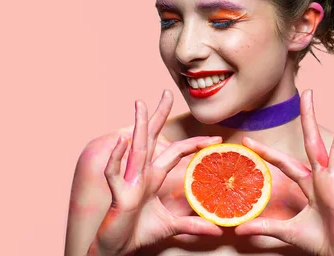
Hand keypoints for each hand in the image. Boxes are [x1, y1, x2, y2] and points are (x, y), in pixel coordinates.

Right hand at [88, 90, 223, 255]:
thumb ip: (193, 225)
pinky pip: (115, 173)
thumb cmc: (137, 232)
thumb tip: (218, 230)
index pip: (176, 152)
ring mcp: (129, 181)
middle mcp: (142, 174)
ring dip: (138, 126)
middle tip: (167, 92)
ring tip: (140, 104)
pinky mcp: (118, 194)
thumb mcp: (171, 227)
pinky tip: (123, 141)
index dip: (195, 143)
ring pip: (134, 148)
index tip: (217, 140)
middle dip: (159, 115)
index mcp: (153, 177)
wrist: (116, 248)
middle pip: (152, 138)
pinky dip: (118, 158)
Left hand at [236, 89, 333, 255]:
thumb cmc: (320, 242)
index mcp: (310, 185)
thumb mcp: (287, 232)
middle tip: (307, 92)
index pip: (285, 162)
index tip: (247, 141)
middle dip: (310, 117)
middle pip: (315, 143)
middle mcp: (323, 179)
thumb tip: (238, 229)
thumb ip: (264, 227)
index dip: (266, 152)